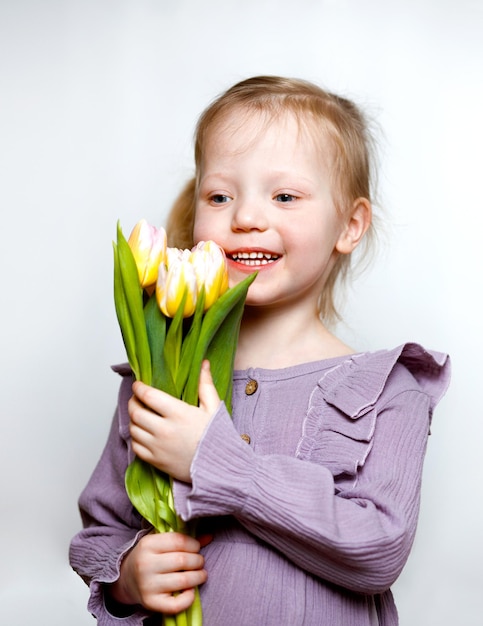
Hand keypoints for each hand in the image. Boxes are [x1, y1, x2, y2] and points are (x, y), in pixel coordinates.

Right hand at [108, 532, 210, 614]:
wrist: (127, 579)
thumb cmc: (149, 557)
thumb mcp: (161, 542)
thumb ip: (183, 538)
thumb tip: (209, 537)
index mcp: (147, 544)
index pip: (178, 541)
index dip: (193, 544)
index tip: (197, 547)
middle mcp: (145, 564)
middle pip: (182, 560)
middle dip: (198, 560)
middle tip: (200, 561)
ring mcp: (147, 585)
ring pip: (183, 581)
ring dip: (198, 577)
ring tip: (201, 574)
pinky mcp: (150, 603)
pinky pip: (176, 604)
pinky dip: (189, 598)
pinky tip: (191, 591)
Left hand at [128, 360, 220, 481]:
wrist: (219, 469)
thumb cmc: (217, 437)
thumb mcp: (214, 408)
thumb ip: (205, 384)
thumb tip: (203, 363)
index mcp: (178, 413)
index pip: (149, 396)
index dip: (139, 388)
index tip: (138, 384)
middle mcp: (164, 430)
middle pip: (136, 411)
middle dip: (133, 401)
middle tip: (137, 398)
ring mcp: (158, 447)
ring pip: (133, 428)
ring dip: (134, 419)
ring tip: (140, 414)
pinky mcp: (155, 461)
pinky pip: (136, 446)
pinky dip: (135, 437)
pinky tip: (143, 433)